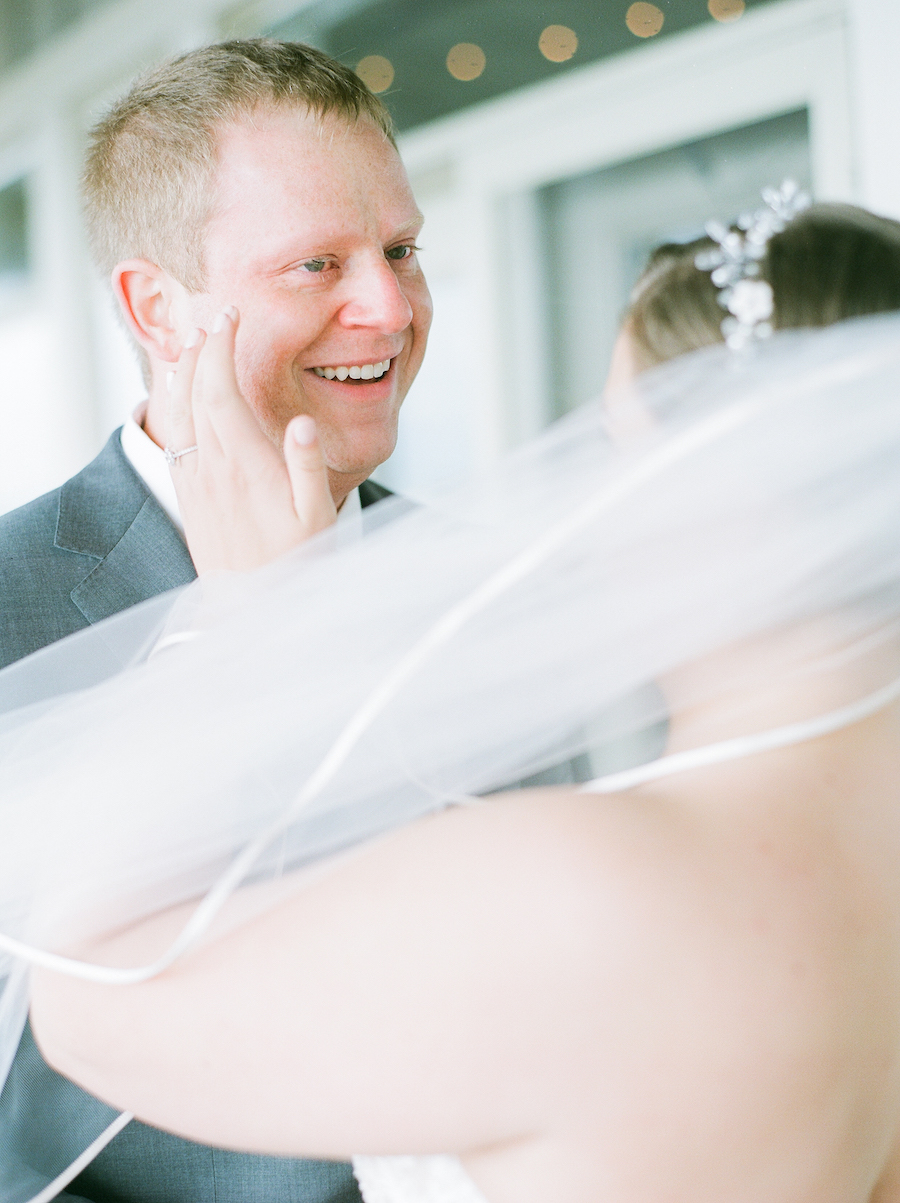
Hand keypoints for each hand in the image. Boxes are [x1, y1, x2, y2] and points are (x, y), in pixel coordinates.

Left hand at [165, 307, 336, 573]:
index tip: (232, 317)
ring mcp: (196, 481)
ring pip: (179, 412)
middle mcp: (212, 468)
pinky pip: (174, 437)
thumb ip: (309, 468)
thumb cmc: (294, 563)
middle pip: (195, 392)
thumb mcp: (316, 519)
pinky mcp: (189, 496)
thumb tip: (305, 424)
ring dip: (186, 372)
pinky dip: (174, 405)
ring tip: (195, 342)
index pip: (221, 390)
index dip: (222, 348)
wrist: (251, 609)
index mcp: (244, 464)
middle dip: (204, 349)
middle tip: (217, 318)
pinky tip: (180, 393)